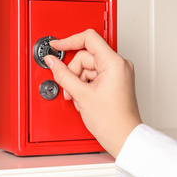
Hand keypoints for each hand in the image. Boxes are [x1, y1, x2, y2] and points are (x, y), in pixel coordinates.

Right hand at [44, 29, 141, 157]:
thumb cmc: (112, 121)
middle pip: (85, 57)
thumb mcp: (81, 95)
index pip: (89, 39)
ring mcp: (117, 73)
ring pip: (87, 68)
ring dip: (77, 81)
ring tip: (78, 98)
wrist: (123, 138)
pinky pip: (93, 76)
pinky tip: (83, 98)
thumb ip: (63, 75)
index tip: (57, 45)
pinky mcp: (114, 81)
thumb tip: (52, 61)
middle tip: (70, 89)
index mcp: (114, 63)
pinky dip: (84, 86)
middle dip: (73, 73)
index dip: (69, 41)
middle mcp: (118, 65)